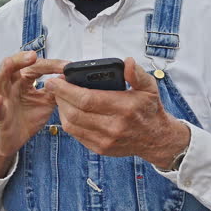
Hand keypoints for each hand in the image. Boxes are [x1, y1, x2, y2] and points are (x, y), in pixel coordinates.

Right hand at [0, 51, 66, 176]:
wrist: (14, 140)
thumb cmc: (28, 118)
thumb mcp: (47, 102)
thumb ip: (56, 90)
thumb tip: (70, 77)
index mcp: (23, 81)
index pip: (35, 67)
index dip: (50, 65)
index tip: (66, 65)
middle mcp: (11, 86)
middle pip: (12, 66)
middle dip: (21, 59)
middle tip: (32, 56)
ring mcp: (4, 100)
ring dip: (5, 71)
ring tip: (10, 64)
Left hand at [45, 57, 189, 168]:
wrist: (155, 138)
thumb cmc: (149, 109)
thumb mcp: (149, 87)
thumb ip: (137, 74)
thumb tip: (127, 62)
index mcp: (124, 108)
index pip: (87, 99)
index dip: (66, 89)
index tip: (55, 79)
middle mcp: (113, 126)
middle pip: (74, 112)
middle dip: (59, 97)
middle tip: (54, 85)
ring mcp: (105, 140)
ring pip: (71, 125)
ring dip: (61, 109)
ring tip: (60, 96)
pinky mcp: (100, 148)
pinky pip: (76, 135)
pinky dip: (68, 121)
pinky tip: (69, 110)